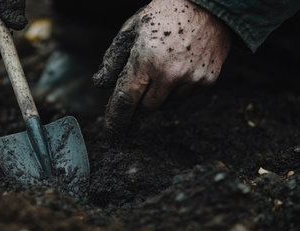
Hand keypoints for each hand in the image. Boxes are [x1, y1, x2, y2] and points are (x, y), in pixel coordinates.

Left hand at [93, 0, 230, 135]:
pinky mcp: (208, 80)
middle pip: (147, 106)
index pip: (126, 99)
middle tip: (145, 79)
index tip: (111, 135)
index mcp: (146, 59)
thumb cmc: (166, 13)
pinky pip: (186, 96)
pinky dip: (179, 88)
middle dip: (142, 98)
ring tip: (167, 64)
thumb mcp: (132, 29)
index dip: (116, 120)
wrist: (211, 4)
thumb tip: (100, 84)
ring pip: (167, 103)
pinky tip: (182, 65)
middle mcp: (170, 74)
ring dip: (162, 92)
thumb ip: (114, 58)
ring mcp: (191, 78)